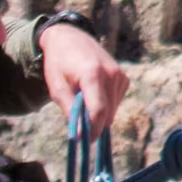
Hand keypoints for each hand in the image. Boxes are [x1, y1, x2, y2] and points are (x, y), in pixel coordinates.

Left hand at [39, 24, 128, 138]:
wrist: (70, 38)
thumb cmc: (59, 63)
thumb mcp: (57, 87)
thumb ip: (70, 110)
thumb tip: (79, 135)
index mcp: (93, 74)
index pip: (99, 110)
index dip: (92, 130)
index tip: (84, 142)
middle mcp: (112, 74)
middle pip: (107, 113)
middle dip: (93, 124)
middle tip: (78, 124)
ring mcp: (120, 76)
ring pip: (112, 110)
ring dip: (98, 115)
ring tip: (82, 101)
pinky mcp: (124, 78)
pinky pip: (116, 102)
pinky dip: (105, 106)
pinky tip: (93, 95)